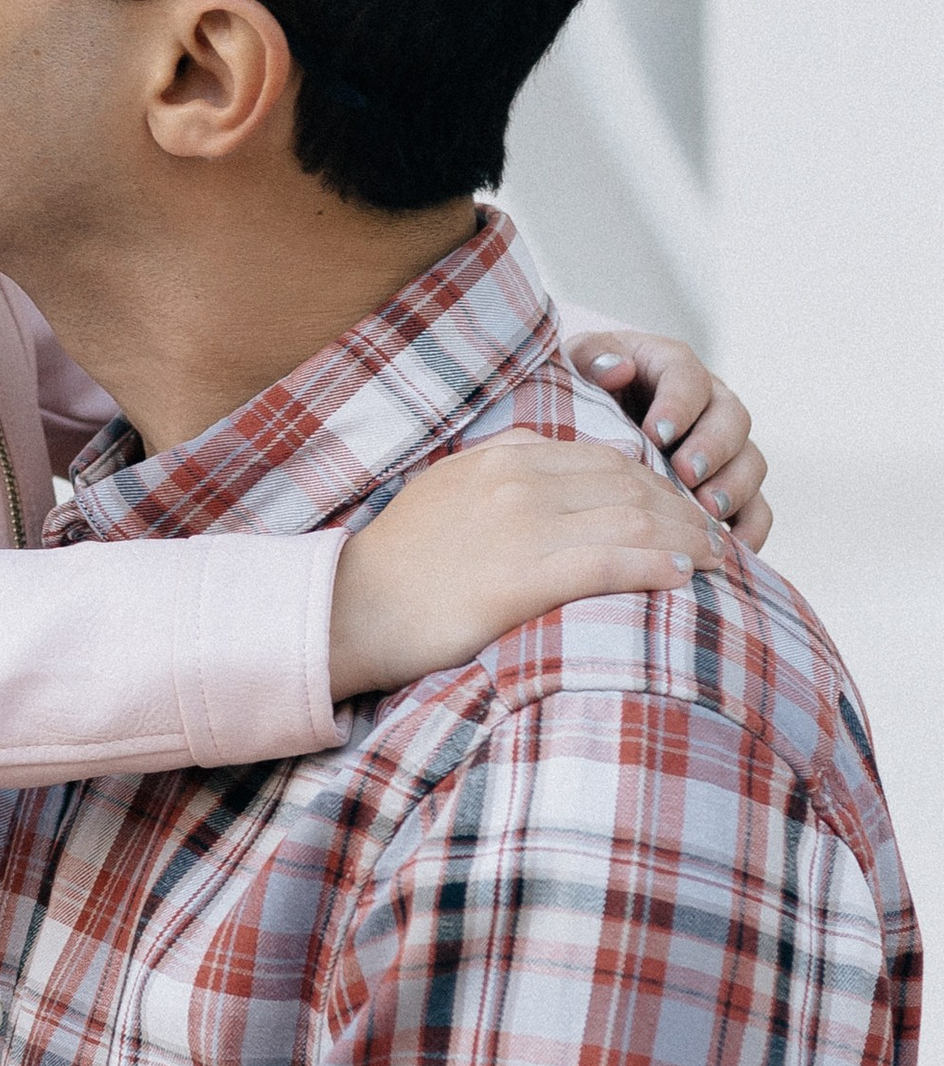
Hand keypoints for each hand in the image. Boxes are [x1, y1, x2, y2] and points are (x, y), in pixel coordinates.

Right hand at [330, 431, 720, 699]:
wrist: (350, 608)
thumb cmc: (398, 565)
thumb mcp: (447, 491)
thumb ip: (501, 473)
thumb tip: (553, 471)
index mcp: (501, 459)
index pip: (602, 457)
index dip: (655, 481)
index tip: (681, 507)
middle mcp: (517, 482)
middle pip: (628, 482)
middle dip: (681, 506)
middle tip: (716, 533)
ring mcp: (522, 526)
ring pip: (630, 517)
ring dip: (684, 536)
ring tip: (716, 557)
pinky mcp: (523, 577)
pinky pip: (610, 561)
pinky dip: (656, 564)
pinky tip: (684, 576)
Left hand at [572, 328, 771, 548]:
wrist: (583, 429)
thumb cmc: (580, 396)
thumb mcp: (576, 369)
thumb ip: (593, 360)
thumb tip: (618, 367)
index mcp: (671, 367)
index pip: (687, 377)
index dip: (678, 404)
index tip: (656, 434)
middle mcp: (709, 403)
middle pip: (732, 417)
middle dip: (712, 447)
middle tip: (686, 473)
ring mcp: (724, 447)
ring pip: (751, 461)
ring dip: (735, 487)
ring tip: (708, 511)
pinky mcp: (729, 487)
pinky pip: (757, 508)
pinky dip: (751, 528)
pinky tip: (732, 549)